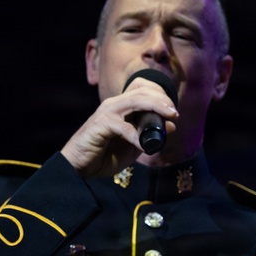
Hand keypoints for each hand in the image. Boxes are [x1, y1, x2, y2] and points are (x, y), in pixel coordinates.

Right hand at [60, 77, 178, 177]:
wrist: (81, 166)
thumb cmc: (106, 154)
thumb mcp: (135, 143)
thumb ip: (150, 133)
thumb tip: (171, 125)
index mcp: (122, 106)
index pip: (142, 88)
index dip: (160, 95)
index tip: (173, 111)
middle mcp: (115, 105)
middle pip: (142, 91)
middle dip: (162, 100)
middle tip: (175, 113)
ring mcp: (107, 112)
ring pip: (136, 101)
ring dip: (156, 107)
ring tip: (170, 117)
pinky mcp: (101, 125)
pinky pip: (124, 127)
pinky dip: (137, 136)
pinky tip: (146, 147)